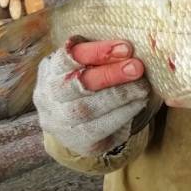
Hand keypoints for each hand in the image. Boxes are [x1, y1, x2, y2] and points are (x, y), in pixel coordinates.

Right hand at [33, 37, 151, 156]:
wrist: (77, 123)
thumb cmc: (87, 81)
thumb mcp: (87, 63)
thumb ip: (101, 55)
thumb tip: (130, 48)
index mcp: (50, 70)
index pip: (68, 57)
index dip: (97, 52)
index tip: (126, 48)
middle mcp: (48, 97)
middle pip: (77, 85)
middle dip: (110, 75)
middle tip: (137, 67)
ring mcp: (60, 122)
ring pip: (88, 109)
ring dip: (120, 95)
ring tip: (142, 86)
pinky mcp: (79, 143)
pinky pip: (100, 129)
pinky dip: (123, 113)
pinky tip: (139, 102)